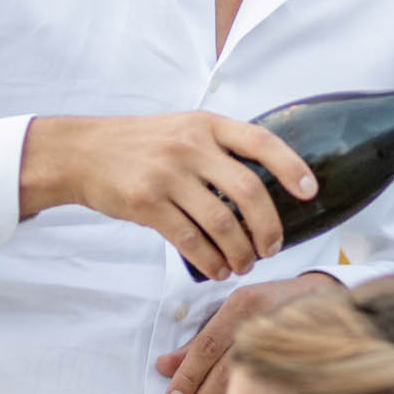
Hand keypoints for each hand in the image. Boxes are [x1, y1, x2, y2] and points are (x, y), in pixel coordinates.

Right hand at [20, 112, 315, 280]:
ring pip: (222, 223)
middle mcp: (191, 146)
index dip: (291, 167)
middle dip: (268, 227)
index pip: (261, 142)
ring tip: (243, 264)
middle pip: (249, 191)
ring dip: (240, 252)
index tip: (310, 191)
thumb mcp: (184, 128)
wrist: (83, 152)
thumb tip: (267, 185)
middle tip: (272, 248)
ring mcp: (168, 175)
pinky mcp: (147, 203)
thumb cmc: (142, 144)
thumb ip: (219, 148)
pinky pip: (190, 241)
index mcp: (207, 124)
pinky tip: (217, 269)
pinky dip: (210, 261)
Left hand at [154, 272, 338, 393]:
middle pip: (225, 368)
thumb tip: (162, 366)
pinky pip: (269, 391)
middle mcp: (262, 322)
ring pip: (247, 384)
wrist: (322, 296)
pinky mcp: (300, 360)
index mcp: (241, 306)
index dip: (187, 375)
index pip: (207, 346)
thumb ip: (197, 341)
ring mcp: (284, 343)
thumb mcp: (232, 313)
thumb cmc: (268, 306)